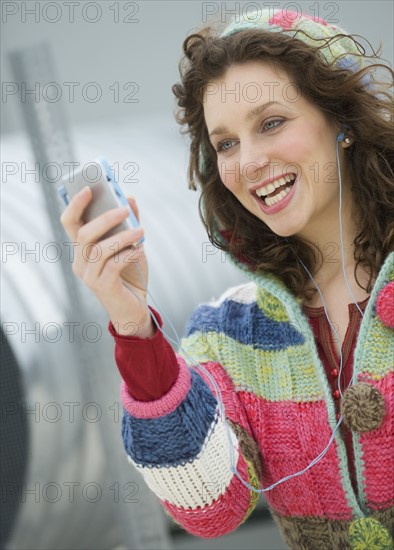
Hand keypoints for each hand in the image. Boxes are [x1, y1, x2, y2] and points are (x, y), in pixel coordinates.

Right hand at [60, 186, 153, 336]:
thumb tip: (129, 198)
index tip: (89, 188)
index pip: (70, 222)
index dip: (75, 203)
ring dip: (122, 237)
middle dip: (105, 218)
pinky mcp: (103, 287)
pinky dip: (128, 254)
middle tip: (125, 209)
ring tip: (141, 231)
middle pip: (84, 233)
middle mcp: (80, 262)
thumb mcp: (132, 245)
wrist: (135, 308)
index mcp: (82, 248)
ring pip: (100, 249)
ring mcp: (89, 276)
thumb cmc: (130, 275)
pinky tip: (140, 249)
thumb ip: (129, 222)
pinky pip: (113, 265)